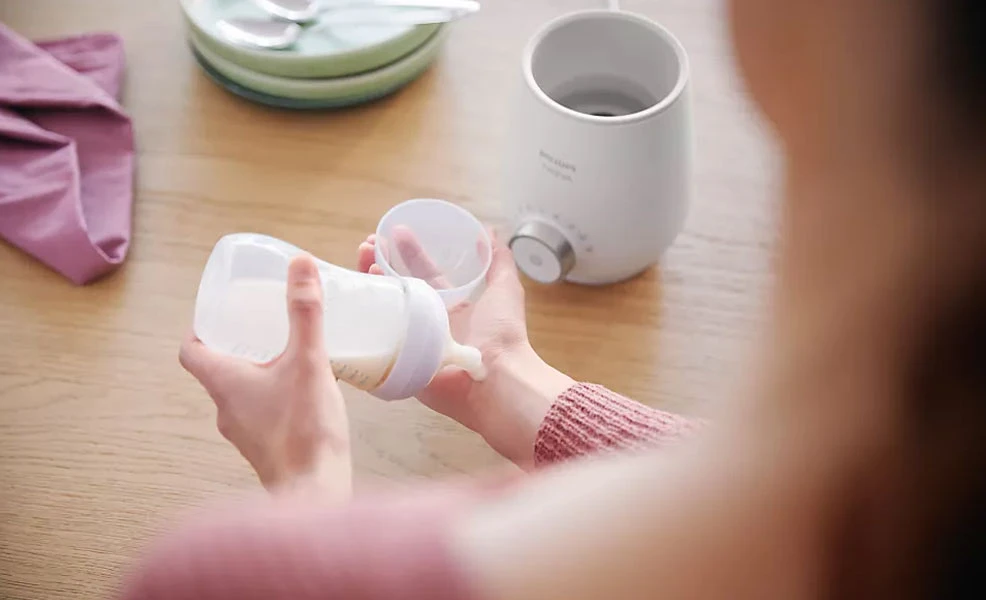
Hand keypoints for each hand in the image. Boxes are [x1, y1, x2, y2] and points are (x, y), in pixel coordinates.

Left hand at [180, 255, 351, 497]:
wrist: (316, 492)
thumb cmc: (304, 429)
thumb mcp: (308, 361)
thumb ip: (305, 313)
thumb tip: (300, 264)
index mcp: (223, 383)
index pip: (191, 351)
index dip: (199, 329)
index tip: (220, 312)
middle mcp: (225, 410)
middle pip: (216, 370)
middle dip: (236, 345)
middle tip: (262, 326)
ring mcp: (244, 434)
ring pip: (240, 394)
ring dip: (256, 373)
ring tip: (288, 356)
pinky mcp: (265, 449)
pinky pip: (260, 415)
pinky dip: (273, 398)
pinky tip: (304, 393)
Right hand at [357, 228, 573, 465]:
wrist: (495, 381)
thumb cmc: (502, 335)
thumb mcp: (505, 289)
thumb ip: (499, 261)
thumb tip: (489, 231)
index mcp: (452, 307)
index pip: (423, 272)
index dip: (407, 253)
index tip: (391, 232)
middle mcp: (429, 322)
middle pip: (398, 287)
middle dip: (381, 263)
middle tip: (367, 244)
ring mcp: (412, 341)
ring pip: (384, 308)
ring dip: (370, 282)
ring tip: (362, 259)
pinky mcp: (400, 361)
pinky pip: (377, 339)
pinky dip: (365, 319)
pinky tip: (358, 296)